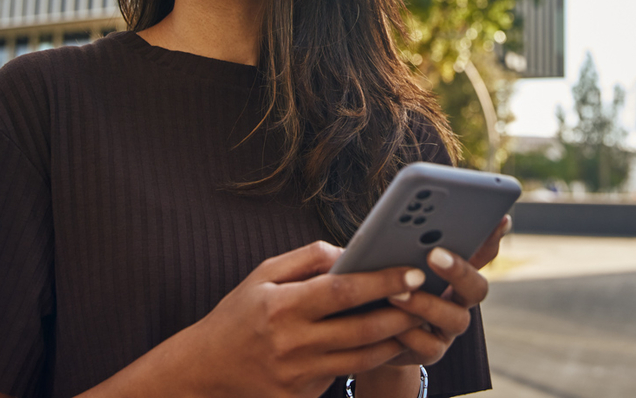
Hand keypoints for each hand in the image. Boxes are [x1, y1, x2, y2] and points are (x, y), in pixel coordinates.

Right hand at [143, 240, 427, 397]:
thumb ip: (307, 258)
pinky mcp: (302, 396)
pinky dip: (370, 358)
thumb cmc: (239, 314)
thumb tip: (349, 252)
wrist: (207, 369)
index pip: (342, 291)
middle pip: (362, 329)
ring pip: (362, 357)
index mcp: (282, 307)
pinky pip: (345, 374)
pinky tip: (387, 342)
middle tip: (428, 297)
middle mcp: (293, 343)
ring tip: (417, 319)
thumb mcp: (264, 274)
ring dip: (395, 339)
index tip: (410, 272)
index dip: (381, 282)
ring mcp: (298, 375)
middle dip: (402, 313)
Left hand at [381, 215, 510, 367]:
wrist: (368, 329)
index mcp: (457, 273)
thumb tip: (407, 210)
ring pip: (455, 318)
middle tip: (434, 254)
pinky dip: (407, 332)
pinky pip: (428, 345)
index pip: (484, 252)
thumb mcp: (394, 258)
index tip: (499, 218)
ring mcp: (449, 329)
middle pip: (478, 288)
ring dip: (424, 304)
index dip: (493, 238)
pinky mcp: (431, 352)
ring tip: (394, 292)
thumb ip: (408, 241)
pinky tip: (388, 321)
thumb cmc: (383, 282)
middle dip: (459, 270)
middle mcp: (460, 300)